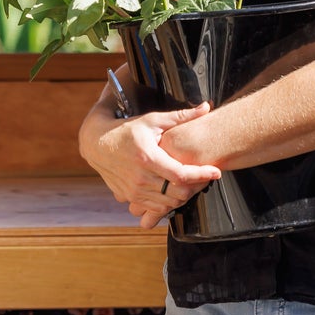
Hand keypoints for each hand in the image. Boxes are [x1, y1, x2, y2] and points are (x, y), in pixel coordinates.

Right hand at [84, 103, 220, 219]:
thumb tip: (207, 106)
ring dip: (185, 196)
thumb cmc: (128, 130)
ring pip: (169, 204)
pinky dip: (170, 203)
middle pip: (178, 193)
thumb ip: (181, 116)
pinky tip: (176, 191)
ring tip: (194, 183)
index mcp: (148, 158)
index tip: (216, 171)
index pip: (181, 175)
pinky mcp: (130, 198)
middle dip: (197, 186)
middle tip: (206, 175)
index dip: (202, 175)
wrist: (98, 145)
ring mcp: (134, 191)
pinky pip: (156, 208)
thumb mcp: (153, 120)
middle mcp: (140, 178)